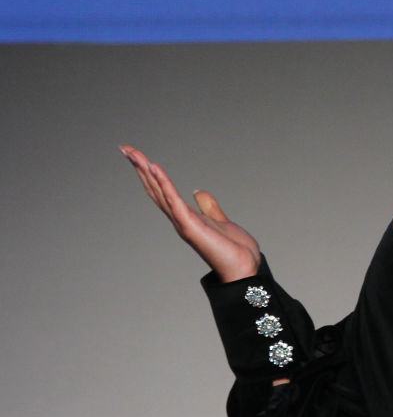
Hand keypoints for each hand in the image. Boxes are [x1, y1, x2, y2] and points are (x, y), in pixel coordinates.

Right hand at [121, 145, 260, 281]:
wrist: (244, 268)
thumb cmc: (233, 250)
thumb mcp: (220, 221)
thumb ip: (208, 207)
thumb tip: (198, 192)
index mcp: (185, 216)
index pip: (162, 191)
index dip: (149, 173)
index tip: (138, 156)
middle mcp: (179, 219)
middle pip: (154, 188)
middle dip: (140, 168)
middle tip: (125, 148)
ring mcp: (182, 222)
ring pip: (158, 191)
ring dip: (145, 171)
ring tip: (132, 153)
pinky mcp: (189, 225)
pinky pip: (173, 200)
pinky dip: (163, 182)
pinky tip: (153, 167)